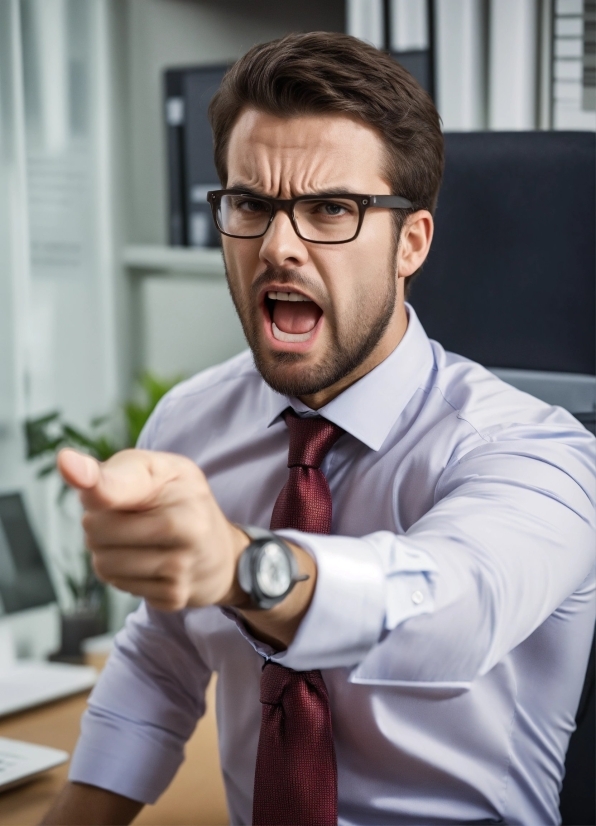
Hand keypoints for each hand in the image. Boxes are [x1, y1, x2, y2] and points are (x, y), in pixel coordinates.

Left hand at [57, 448, 248, 611]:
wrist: (224, 555)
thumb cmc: (179, 501)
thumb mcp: (158, 471)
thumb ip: (113, 469)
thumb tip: (66, 463)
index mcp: (180, 487)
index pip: (121, 487)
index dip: (94, 481)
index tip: (68, 463)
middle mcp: (186, 527)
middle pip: (96, 528)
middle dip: (100, 521)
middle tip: (130, 516)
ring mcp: (182, 567)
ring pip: (102, 562)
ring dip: (107, 550)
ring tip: (136, 539)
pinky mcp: (173, 597)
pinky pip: (117, 584)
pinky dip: (122, 572)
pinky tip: (146, 561)